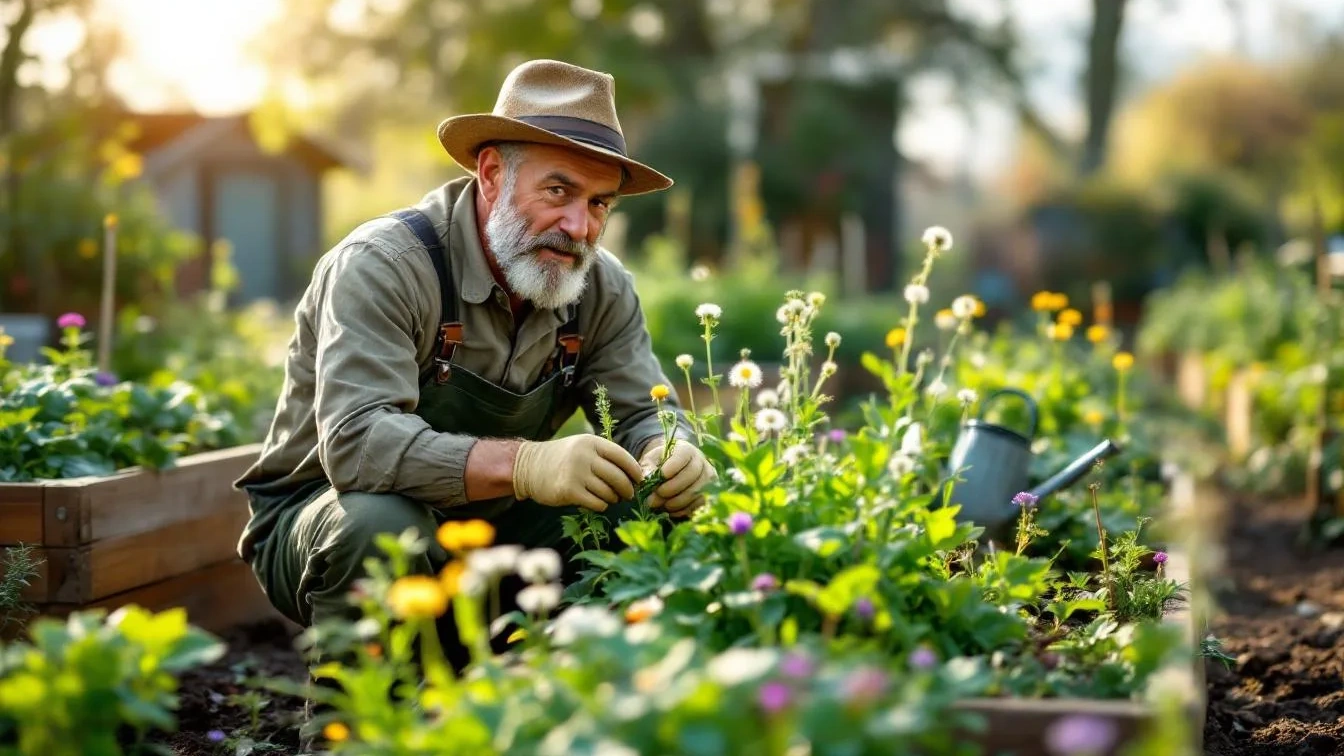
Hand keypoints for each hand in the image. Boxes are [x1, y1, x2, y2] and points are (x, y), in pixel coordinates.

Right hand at [512, 435, 643, 511]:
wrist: (528, 467)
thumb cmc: (561, 459)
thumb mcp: (582, 448)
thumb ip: (604, 457)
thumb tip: (634, 475)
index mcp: (591, 442)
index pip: (622, 456)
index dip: (634, 470)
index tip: (639, 479)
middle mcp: (584, 456)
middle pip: (618, 477)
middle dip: (627, 489)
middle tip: (628, 494)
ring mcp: (576, 473)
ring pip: (608, 492)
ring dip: (613, 498)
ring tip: (611, 498)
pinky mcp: (568, 490)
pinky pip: (596, 503)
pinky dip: (601, 505)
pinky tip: (598, 503)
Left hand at [640, 440, 714, 517]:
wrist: (674, 471)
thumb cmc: (660, 464)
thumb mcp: (650, 461)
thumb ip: (647, 468)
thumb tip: (646, 479)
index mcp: (686, 449)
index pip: (682, 456)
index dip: (672, 467)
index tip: (660, 477)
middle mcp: (701, 461)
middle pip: (691, 475)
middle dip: (672, 488)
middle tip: (655, 497)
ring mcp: (708, 478)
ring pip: (697, 491)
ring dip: (677, 502)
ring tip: (661, 505)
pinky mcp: (710, 493)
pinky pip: (699, 503)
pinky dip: (684, 509)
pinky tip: (670, 510)